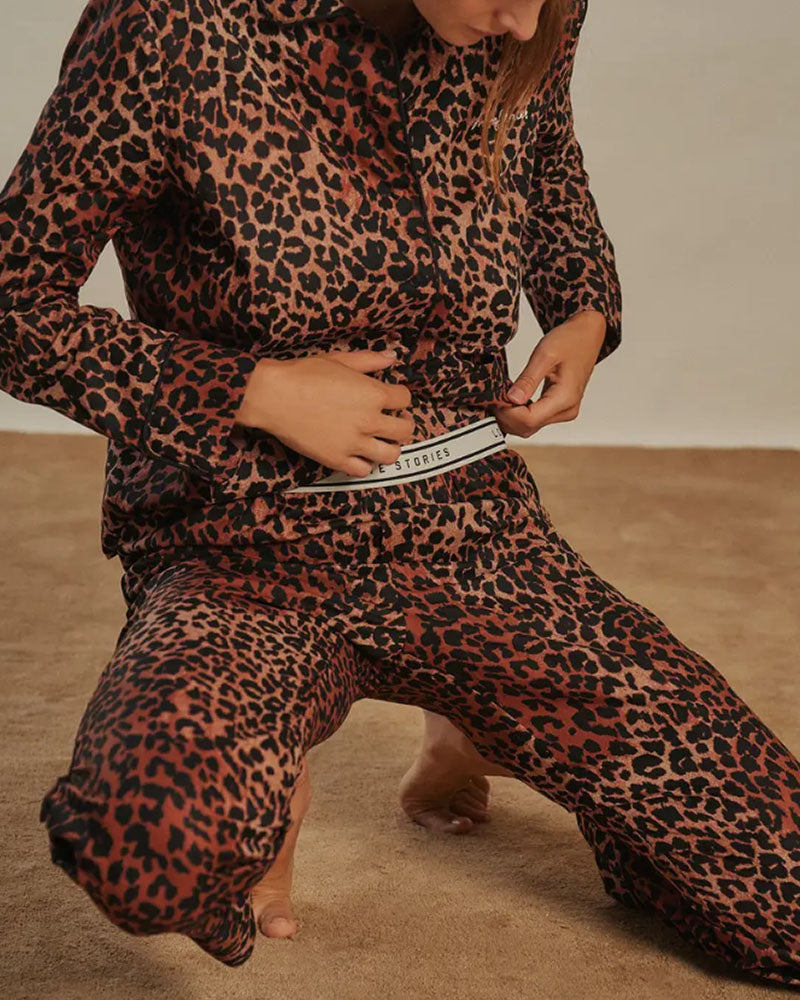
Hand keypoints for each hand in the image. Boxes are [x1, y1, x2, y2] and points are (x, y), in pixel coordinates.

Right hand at [235, 349, 414, 476]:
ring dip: (390, 447)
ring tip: (382, 440)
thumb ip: (369, 360)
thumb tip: (392, 358)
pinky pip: (364, 470)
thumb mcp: (339, 360)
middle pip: (405, 430)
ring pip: (390, 455)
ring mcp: (354, 443)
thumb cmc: (303, 374)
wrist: (273, 396)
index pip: (405, 399)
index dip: (401, 396)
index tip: (394, 397)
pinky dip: (366, 463)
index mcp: (373, 393)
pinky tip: (360, 453)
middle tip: (396, 420)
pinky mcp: (336, 459)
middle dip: (404, 423)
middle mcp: (368, 420)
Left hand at [492, 310, 606, 436]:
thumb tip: (511, 399)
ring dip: (512, 416)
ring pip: (530, 427)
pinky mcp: (560, 409)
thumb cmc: (570, 341)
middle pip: (528, 427)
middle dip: (507, 416)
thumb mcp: (544, 354)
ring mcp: (564, 412)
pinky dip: (520, 413)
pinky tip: (513, 399)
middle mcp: (566, 410)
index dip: (507, 413)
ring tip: (503, 396)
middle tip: (495, 397)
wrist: (586, 336)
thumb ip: (528, 379)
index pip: (528, 420)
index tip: (495, 399)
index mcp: (564, 398)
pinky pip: (535, 419)